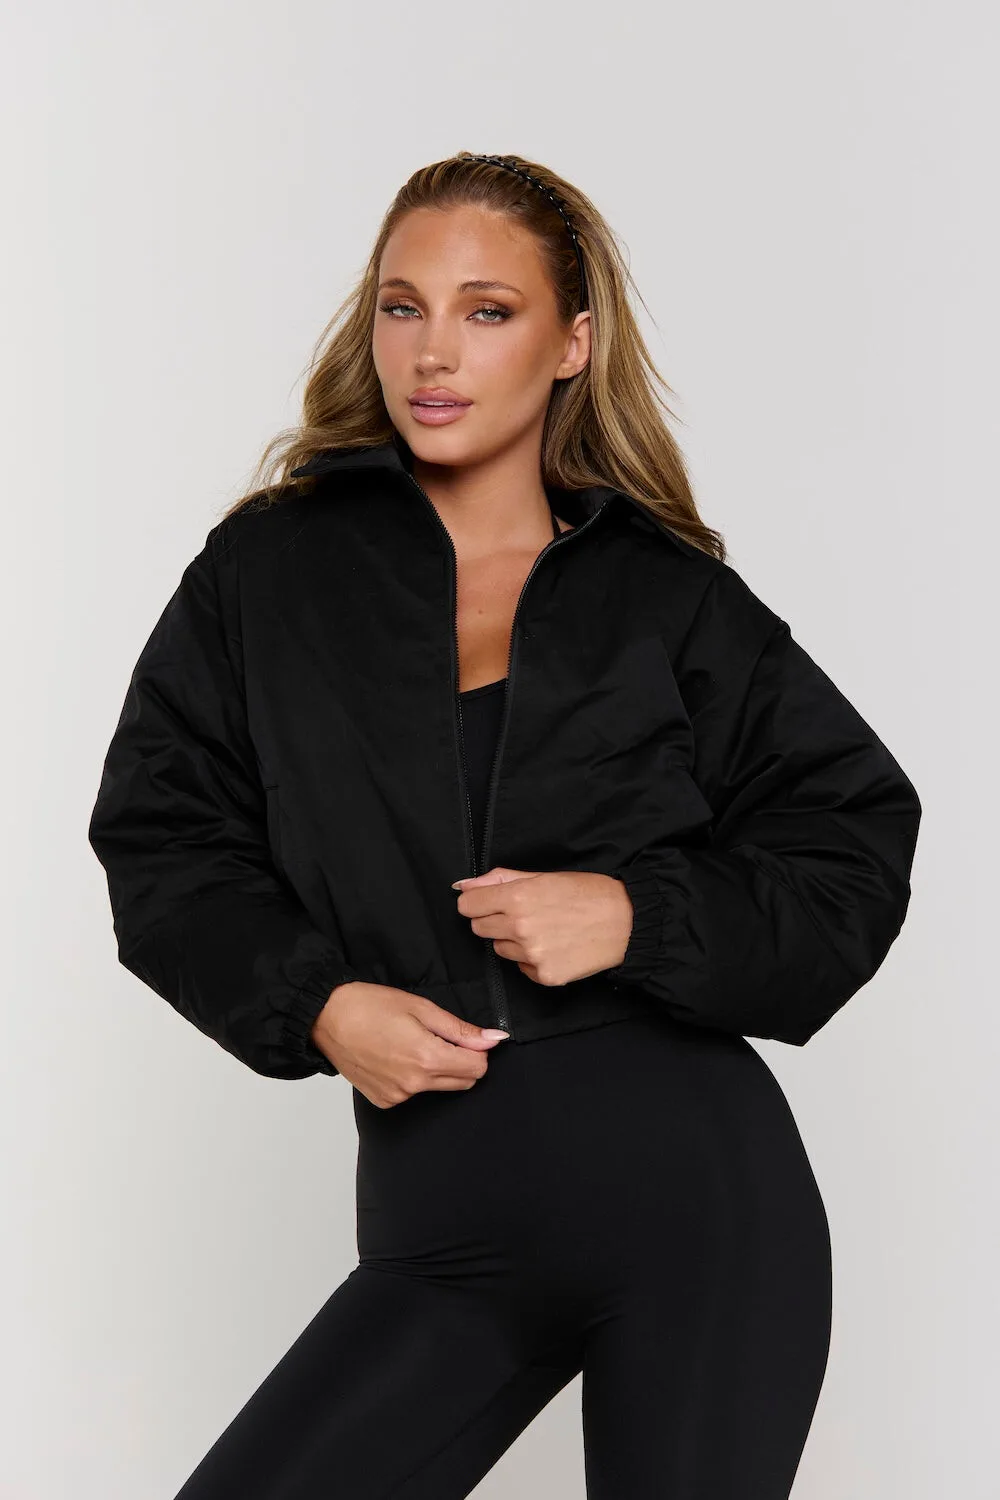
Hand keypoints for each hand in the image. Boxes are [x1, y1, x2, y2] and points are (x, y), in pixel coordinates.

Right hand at [310, 981, 509, 1107]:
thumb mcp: (421, 1008)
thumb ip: (460, 1029)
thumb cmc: (370, 1006)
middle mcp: (414, 1084)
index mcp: (427, 1058)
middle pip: (463, 1082)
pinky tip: (395, 1057)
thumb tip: (494, 1040)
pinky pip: (414, 1093)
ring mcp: (398, 1096)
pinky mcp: (384, 1101)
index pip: (478, 1068)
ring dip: (437, 1069)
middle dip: (461, 1060)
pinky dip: (414, 1077)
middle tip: (439, 1037)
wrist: (326, 1018)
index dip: (477, 1050)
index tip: (465, 1036)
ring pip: (439, 1088)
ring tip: (411, 1043)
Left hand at [451, 867, 633, 985]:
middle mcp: (520, 928)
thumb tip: (464, 885)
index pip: (467, 906)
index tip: (488, 901)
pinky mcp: (544, 975)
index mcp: (517, 898)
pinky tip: (555, 945)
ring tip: (544, 928)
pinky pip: (521, 967)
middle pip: (479, 928)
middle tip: (523, 913)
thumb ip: (499, 879)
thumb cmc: (588, 893)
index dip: (477, 902)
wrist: (626, 922)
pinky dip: (532, 959)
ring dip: (513, 940)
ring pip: (499, 949)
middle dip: (494, 920)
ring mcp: (532, 955)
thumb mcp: (543, 876)